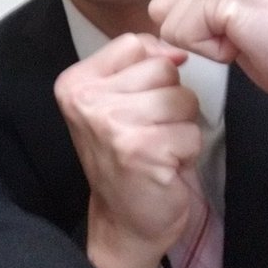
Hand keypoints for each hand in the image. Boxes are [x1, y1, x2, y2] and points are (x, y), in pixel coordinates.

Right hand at [54, 34, 201, 267]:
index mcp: (75, 83)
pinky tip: (164, 165)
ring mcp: (112, 124)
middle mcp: (87, 100)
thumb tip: (176, 51)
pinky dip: (187, 151)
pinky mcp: (141, 149)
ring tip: (158, 147)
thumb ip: (140, 64)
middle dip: (169, 100)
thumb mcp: (118, 100)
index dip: (153, 69)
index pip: (134, 44)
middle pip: (162, 69)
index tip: (142, 101)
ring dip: (181, 126)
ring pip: (182, 99)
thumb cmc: (127, 157)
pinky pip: (191, 132)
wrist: (124, 222)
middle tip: (149, 130)